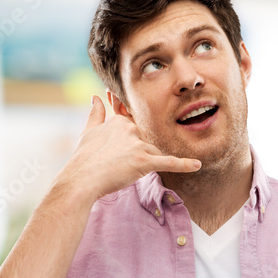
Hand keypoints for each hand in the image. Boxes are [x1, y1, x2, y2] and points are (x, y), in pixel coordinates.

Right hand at [56, 95, 200, 203]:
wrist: (80, 179)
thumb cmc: (84, 158)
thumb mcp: (88, 132)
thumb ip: (96, 114)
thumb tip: (96, 97)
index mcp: (120, 121)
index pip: (137, 131)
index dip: (130, 145)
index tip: (122, 152)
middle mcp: (130, 129)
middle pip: (147, 143)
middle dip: (138, 155)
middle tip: (118, 164)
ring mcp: (138, 144)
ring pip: (154, 153)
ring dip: (144, 164)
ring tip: (121, 171)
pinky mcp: (144, 161)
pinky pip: (169, 162)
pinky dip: (184, 164)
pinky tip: (197, 165)